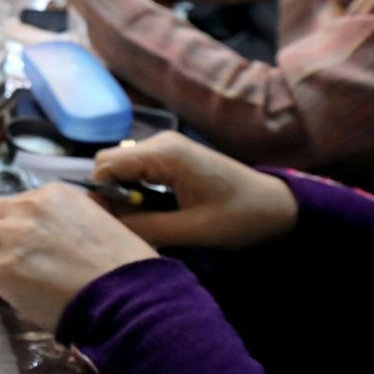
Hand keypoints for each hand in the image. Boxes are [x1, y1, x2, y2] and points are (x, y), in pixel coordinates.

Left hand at [0, 183, 156, 328]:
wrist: (130, 297)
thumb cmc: (125, 269)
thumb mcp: (97, 225)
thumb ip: (64, 226)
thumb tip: (42, 250)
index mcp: (56, 195)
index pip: (13, 204)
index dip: (8, 231)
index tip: (17, 254)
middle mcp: (31, 207)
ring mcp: (16, 236)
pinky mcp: (6, 268)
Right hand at [90, 132, 296, 250]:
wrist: (276, 206)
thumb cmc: (239, 217)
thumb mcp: (190, 229)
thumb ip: (145, 227)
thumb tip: (105, 229)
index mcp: (164, 154)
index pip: (105, 166)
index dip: (97, 194)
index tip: (102, 225)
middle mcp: (160, 143)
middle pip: (108, 163)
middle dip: (106, 194)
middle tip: (118, 227)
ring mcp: (166, 149)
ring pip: (121, 167)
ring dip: (120, 193)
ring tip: (134, 223)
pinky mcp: (172, 159)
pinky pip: (137, 170)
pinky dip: (133, 191)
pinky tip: (146, 214)